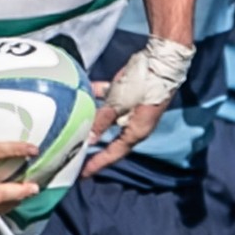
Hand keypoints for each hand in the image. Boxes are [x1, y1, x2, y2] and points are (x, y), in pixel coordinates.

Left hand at [82, 35, 192, 174]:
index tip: (82, 174)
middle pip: (109, 138)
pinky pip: (110, 97)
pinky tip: (82, 91)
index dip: (97, 164)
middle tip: (74, 153)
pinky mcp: (129, 93)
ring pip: (108, 117)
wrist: (161, 60)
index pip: (113, 153)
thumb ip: (102, 121)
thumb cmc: (143, 86)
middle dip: (92, 145)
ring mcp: (131, 108)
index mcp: (135, 132)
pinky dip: (97, 96)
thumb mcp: (119, 105)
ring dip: (92, 120)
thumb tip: (88, 140)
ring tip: (73, 125)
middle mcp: (133, 123)